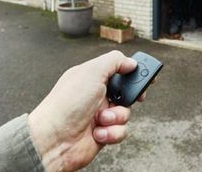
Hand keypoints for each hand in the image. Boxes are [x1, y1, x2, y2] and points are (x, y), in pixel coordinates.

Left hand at [28, 51, 143, 171]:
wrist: (53, 140)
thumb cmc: (67, 103)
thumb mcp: (92, 71)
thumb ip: (115, 61)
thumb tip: (131, 62)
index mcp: (91, 77)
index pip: (118, 69)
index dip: (133, 72)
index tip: (147, 76)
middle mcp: (96, 95)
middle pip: (126, 92)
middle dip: (131, 96)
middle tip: (135, 98)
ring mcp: (99, 115)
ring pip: (126, 113)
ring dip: (117, 117)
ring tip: (101, 119)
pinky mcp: (102, 134)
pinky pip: (121, 131)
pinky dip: (112, 132)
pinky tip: (98, 132)